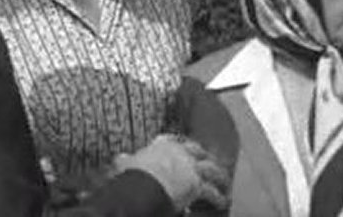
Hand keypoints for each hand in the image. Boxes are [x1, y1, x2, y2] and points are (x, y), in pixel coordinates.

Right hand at [113, 134, 229, 211]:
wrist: (143, 185)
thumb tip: (119, 159)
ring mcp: (192, 167)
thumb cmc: (132, 175)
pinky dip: (218, 197)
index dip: (182, 144)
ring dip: (219, 177)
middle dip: (205, 158)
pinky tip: (222, 201)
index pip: (175, 140)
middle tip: (210, 163)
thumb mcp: (124, 163)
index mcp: (163, 145)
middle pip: (199, 152)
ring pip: (212, 169)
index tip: (186, 147)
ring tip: (224, 182)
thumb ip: (124, 160)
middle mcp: (180, 152)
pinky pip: (211, 191)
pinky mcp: (198, 184)